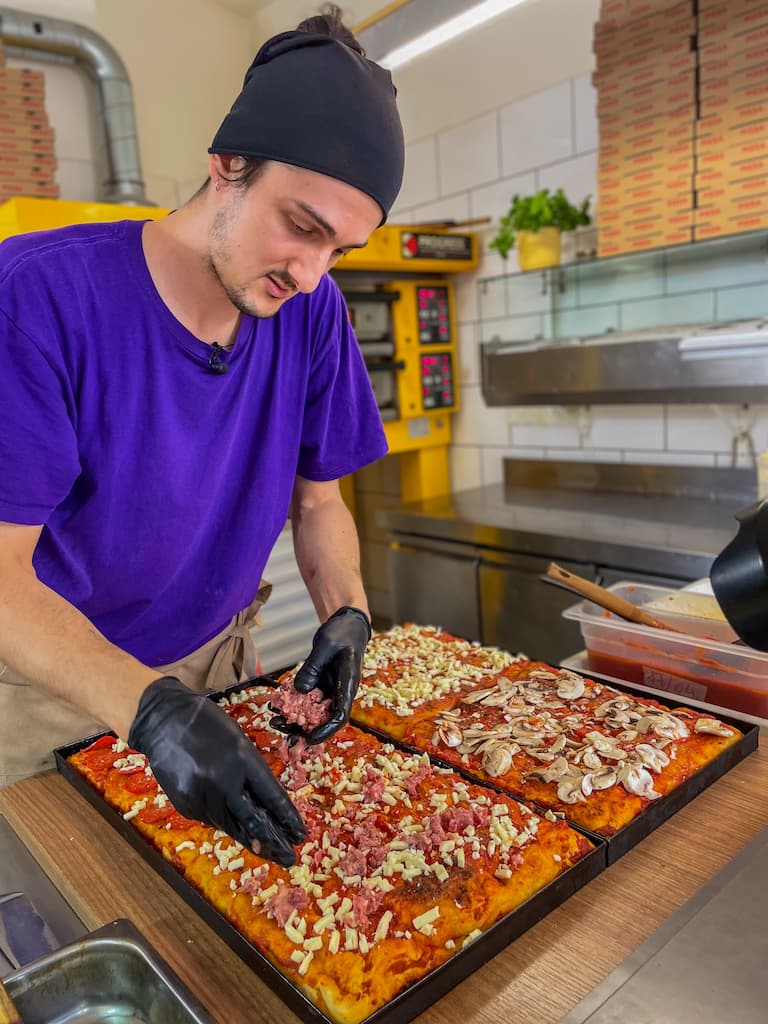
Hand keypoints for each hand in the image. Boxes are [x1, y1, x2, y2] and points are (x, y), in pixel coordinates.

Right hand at [128, 676, 305, 865]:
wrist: (164, 722)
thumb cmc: (208, 725)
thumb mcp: (238, 742)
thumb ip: (251, 772)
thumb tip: (265, 807)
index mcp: (242, 758)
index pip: (271, 796)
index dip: (287, 818)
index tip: (300, 836)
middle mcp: (223, 781)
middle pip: (253, 819)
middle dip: (274, 842)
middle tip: (290, 859)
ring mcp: (202, 795)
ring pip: (232, 826)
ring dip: (252, 840)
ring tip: (270, 853)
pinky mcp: (186, 805)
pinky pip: (211, 820)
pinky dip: (226, 825)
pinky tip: (238, 832)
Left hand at [273, 606, 370, 743]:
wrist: (347, 626)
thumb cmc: (342, 634)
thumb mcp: (326, 645)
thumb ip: (313, 667)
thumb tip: (300, 689)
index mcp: (348, 685)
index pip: (340, 715)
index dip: (326, 730)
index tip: (309, 738)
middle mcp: (339, 693)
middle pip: (323, 719)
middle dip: (302, 729)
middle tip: (280, 728)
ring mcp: (329, 691)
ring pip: (313, 713)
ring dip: (294, 720)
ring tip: (274, 721)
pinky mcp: (320, 687)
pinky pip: (306, 701)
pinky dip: (291, 706)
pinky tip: (276, 706)